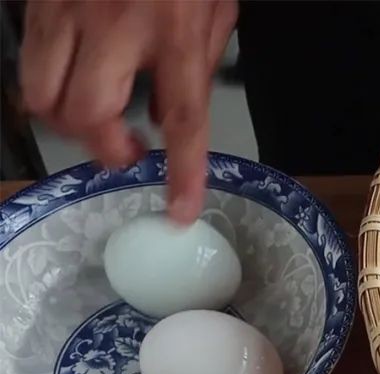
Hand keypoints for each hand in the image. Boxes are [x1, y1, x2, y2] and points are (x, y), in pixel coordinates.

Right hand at [19, 0, 237, 224]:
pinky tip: (74, 76)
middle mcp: (114, 24)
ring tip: (96, 116)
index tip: (181, 208)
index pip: (182, 117)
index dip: (182, 171)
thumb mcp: (213, 11)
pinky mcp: (37, 3)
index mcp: (174, 29)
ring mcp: (65, 11)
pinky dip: (47, 81)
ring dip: (67, 119)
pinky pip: (27, 59)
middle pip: (85, 115)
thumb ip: (195, 64)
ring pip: (39, 94)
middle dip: (103, 146)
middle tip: (128, 148)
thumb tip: (170, 117)